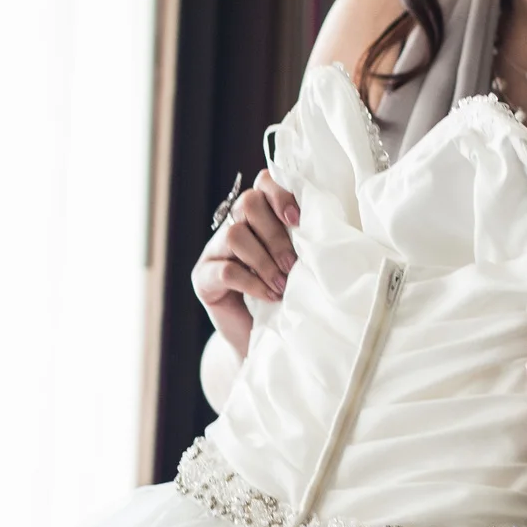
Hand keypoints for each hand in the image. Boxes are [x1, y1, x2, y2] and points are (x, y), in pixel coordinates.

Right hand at [191, 169, 299, 356]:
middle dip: (275, 235)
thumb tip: (324, 228)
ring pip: (235, 234)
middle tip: (292, 265)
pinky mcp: (202, 278)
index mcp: (256, 218)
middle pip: (248, 203)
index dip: (280, 195)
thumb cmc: (285, 300)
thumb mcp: (296, 265)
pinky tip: (269, 296)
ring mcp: (213, 252)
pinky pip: (227, 270)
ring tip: (282, 285)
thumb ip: (300, 241)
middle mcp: (231, 227)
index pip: (262, 184)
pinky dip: (253, 283)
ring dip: (264, 261)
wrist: (261, 342)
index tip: (297, 221)